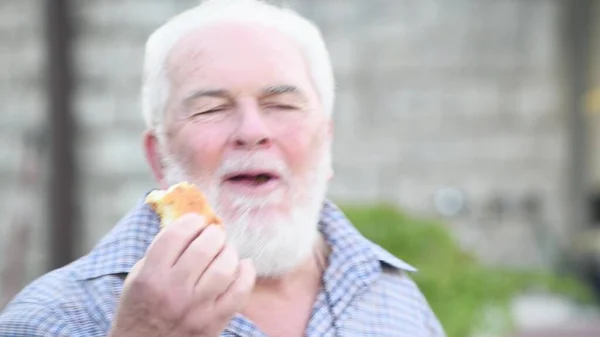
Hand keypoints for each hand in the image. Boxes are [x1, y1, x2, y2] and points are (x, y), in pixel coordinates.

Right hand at [108, 214, 255, 336]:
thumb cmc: (140, 309)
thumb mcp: (137, 277)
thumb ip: (160, 251)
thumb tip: (191, 225)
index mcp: (151, 277)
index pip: (175, 236)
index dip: (191, 221)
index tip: (197, 220)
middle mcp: (174, 291)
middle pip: (204, 248)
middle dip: (214, 234)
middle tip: (214, 234)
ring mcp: (196, 308)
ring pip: (224, 267)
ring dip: (229, 251)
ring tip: (225, 250)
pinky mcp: (214, 322)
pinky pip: (240, 292)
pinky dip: (246, 273)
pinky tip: (242, 265)